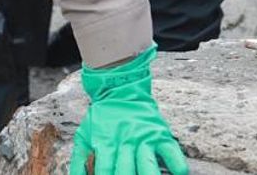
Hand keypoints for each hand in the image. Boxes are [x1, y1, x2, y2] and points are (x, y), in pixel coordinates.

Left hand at [70, 44, 188, 174]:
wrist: (121, 90)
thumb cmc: (102, 116)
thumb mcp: (84, 134)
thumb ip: (78, 159)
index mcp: (106, 142)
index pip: (104, 170)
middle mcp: (125, 140)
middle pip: (126, 170)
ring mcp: (144, 137)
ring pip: (148, 164)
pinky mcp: (160, 133)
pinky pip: (172, 152)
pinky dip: (176, 165)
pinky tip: (178, 174)